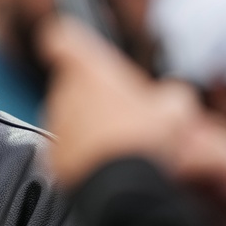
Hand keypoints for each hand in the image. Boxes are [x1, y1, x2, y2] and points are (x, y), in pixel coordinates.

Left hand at [37, 16, 199, 187]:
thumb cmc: (144, 140)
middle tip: (124, 113)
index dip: (65, 39)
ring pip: (69, 117)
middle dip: (93, 95)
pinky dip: (80, 151)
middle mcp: (63, 93)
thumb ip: (169, 95)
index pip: (61, 40)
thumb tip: (171, 97)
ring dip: (88, 124)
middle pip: (72, 85)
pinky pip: (66, 147)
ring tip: (120, 142)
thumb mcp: (174, 109)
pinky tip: (107, 162)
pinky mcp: (51, 155)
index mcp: (88, 71)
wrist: (120, 185)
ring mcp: (55, 124)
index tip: (68, 42)